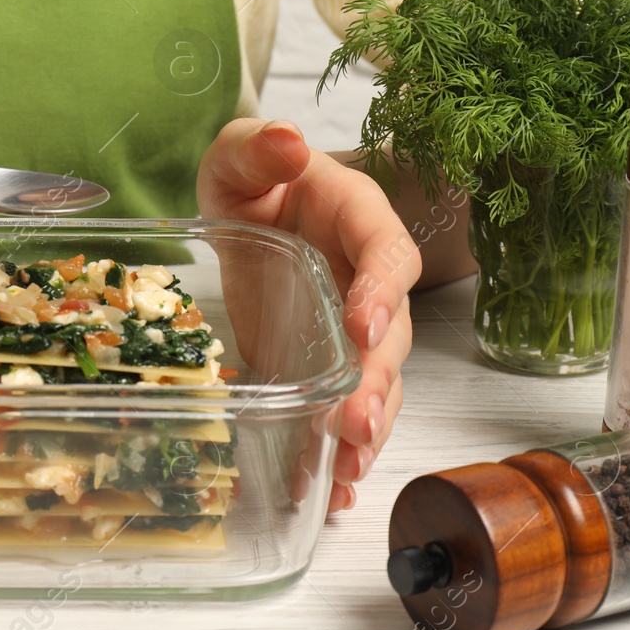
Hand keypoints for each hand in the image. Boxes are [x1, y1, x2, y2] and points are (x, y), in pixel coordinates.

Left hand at [198, 118, 419, 512]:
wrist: (248, 207)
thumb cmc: (254, 175)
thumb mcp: (239, 154)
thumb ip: (257, 147)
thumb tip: (285, 141)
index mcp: (358, 220)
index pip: (385, 256)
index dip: (379, 291)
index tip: (364, 325)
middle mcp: (367, 281)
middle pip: (390, 335)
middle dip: (377, 381)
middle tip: (357, 422)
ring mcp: (351, 330)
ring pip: (376, 383)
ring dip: (367, 428)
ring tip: (347, 469)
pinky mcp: (324, 365)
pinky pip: (342, 409)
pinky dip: (338, 451)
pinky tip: (328, 489)